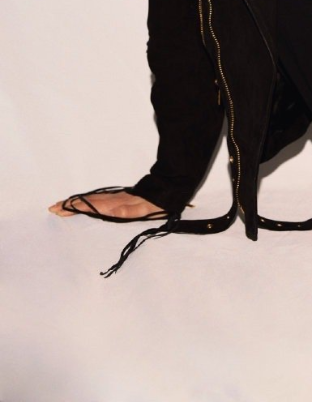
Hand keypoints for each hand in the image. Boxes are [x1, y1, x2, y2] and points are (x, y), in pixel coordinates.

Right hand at [48, 190, 163, 218]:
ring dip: (76, 203)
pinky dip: (86, 202)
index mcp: (115, 205)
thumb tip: (116, 211)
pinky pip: (97, 200)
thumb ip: (130, 211)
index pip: (90, 206)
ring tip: (61, 206)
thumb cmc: (154, 206)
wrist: (166, 193)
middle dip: (70, 205)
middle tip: (53, 208)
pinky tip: (81, 205)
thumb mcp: (144, 210)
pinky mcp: (118, 200)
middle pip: (87, 202)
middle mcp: (112, 201)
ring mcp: (115, 199)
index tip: (60, 209)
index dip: (75, 207)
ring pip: (91, 201)